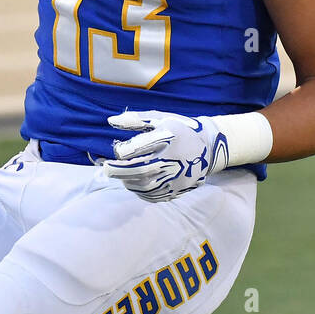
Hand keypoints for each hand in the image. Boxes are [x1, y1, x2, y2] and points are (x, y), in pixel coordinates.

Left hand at [101, 110, 229, 201]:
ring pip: (144, 185)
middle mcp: (173, 158)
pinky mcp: (177, 190)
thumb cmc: (179, 130)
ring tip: (123, 174)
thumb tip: (110, 120)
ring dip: (128, 181)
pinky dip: (140, 190)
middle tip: (106, 168)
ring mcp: (176, 177)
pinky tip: (136, 182)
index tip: (119, 149)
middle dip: (119, 170)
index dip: (123, 150)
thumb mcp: (160, 119)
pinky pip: (153, 195)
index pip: (139, 148)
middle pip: (140, 170)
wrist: (208, 148)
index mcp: (168, 137)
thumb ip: (135, 119)